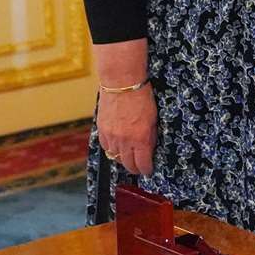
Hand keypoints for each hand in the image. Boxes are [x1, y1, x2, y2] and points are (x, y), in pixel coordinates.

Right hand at [95, 40, 156, 175]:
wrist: (121, 83)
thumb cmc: (141, 97)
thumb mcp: (153, 119)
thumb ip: (150, 136)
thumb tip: (149, 149)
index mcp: (140, 138)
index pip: (142, 164)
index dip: (146, 170)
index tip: (148, 170)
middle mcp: (124, 141)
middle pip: (128, 164)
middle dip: (135, 168)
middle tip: (139, 167)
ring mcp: (111, 136)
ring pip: (115, 157)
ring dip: (122, 158)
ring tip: (129, 157)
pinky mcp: (101, 130)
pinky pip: (106, 147)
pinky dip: (112, 149)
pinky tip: (118, 146)